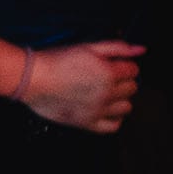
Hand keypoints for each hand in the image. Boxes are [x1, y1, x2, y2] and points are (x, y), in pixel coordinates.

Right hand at [23, 41, 143, 133]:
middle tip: (105, 77)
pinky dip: (113, 118)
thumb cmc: (55, 60)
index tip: (111, 64)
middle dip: (122, 81)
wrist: (31, 78)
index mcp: (109, 73)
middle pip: (132, 88)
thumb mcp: (87, 47)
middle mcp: (107, 93)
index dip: (122, 65)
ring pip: (126, 107)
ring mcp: (98, 110)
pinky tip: (104, 109)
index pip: (133, 70)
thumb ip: (116, 48)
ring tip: (104, 92)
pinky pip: (114, 126)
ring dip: (119, 99)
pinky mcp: (87, 123)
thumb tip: (141, 50)